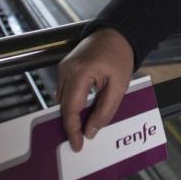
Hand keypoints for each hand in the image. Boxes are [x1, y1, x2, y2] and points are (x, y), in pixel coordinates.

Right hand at [56, 28, 134, 151]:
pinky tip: (82, 112)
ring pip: (62, 101)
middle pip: (63, 107)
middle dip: (70, 126)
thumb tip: (91, 131)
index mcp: (79, 73)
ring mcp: (63, 68)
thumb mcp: (119, 86)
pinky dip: (71, 104)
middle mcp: (66, 70)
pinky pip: (64, 92)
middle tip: (80, 142)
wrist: (116, 34)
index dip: (73, 130)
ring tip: (82, 129)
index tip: (77, 145)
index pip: (71, 110)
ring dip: (71, 115)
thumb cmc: (118, 56)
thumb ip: (105, 110)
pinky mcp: (64, 68)